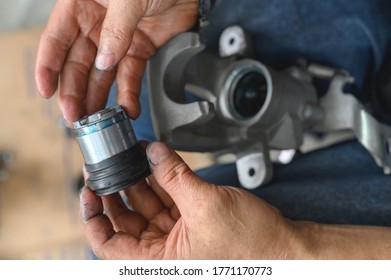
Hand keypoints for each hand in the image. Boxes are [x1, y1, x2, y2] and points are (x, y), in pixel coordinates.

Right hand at [35, 0, 197, 122]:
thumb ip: (116, 28)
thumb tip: (105, 60)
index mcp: (81, 6)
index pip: (56, 39)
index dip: (48, 66)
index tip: (46, 91)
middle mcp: (96, 25)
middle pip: (78, 64)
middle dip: (74, 92)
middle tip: (74, 116)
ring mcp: (118, 41)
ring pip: (102, 75)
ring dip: (98, 98)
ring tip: (97, 121)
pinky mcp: (140, 50)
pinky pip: (131, 76)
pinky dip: (129, 94)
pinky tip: (128, 108)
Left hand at [79, 142, 299, 258]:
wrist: (284, 248)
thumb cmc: (251, 245)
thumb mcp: (206, 205)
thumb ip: (175, 176)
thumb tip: (153, 153)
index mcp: (158, 263)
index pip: (108, 242)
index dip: (93, 214)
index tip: (89, 188)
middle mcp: (163, 254)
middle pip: (125, 220)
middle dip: (118, 189)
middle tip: (111, 163)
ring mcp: (177, 238)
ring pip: (146, 206)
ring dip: (140, 180)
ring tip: (134, 155)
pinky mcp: (191, 224)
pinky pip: (167, 201)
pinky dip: (161, 181)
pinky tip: (156, 162)